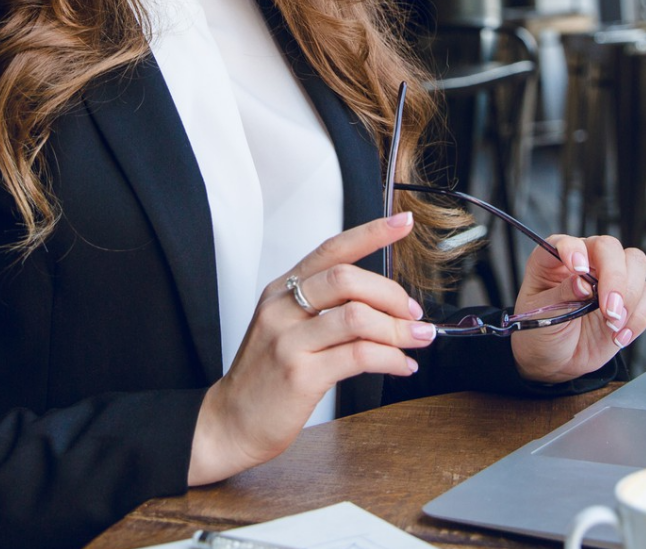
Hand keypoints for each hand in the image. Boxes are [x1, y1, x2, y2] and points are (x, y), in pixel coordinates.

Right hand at [188, 211, 434, 484]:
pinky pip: (359, 356)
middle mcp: (282, 309)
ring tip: (417, 340)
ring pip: (358, 317)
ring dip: (399, 329)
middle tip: (413, 314)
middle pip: (347, 279)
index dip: (371, 233)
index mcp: (281, 291)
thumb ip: (323, 310)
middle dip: (392, 294)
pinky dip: (391, 359)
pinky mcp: (301, 375)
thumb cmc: (263, 379)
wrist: (229, 423)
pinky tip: (401, 365)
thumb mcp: (284, 330)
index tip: (403, 223)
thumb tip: (381, 303)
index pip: (331, 250)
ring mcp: (289, 341)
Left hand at [510, 234, 645, 383]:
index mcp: (555, 260)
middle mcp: (586, 263)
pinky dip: (640, 316)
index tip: (578, 269)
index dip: (574, 250)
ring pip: (636, 264)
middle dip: (614, 277)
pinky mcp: (629, 300)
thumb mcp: (539, 316)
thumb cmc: (540, 332)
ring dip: (630, 297)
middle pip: (610, 248)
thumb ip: (560, 296)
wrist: (555, 361)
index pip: (568, 242)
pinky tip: (620, 334)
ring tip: (612, 324)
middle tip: (609, 308)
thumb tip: (581, 282)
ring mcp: (609, 279)